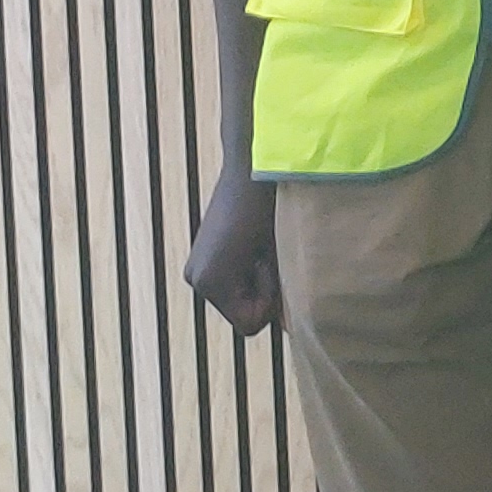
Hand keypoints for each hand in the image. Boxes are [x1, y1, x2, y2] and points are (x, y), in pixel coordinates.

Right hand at [185, 164, 279, 337]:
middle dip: (264, 292)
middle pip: (242, 313)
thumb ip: (285, 291)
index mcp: (211, 283)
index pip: (249, 325)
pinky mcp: (203, 258)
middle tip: (270, 254)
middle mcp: (197, 280)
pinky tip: (256, 244)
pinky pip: (234, 282)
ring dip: (259, 281)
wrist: (252, 165)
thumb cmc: (273, 206)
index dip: (272, 305)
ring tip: (264, 246)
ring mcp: (197, 269)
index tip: (276, 269)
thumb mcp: (283, 253)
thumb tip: (294, 326)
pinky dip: (250, 271)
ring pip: (239, 298)